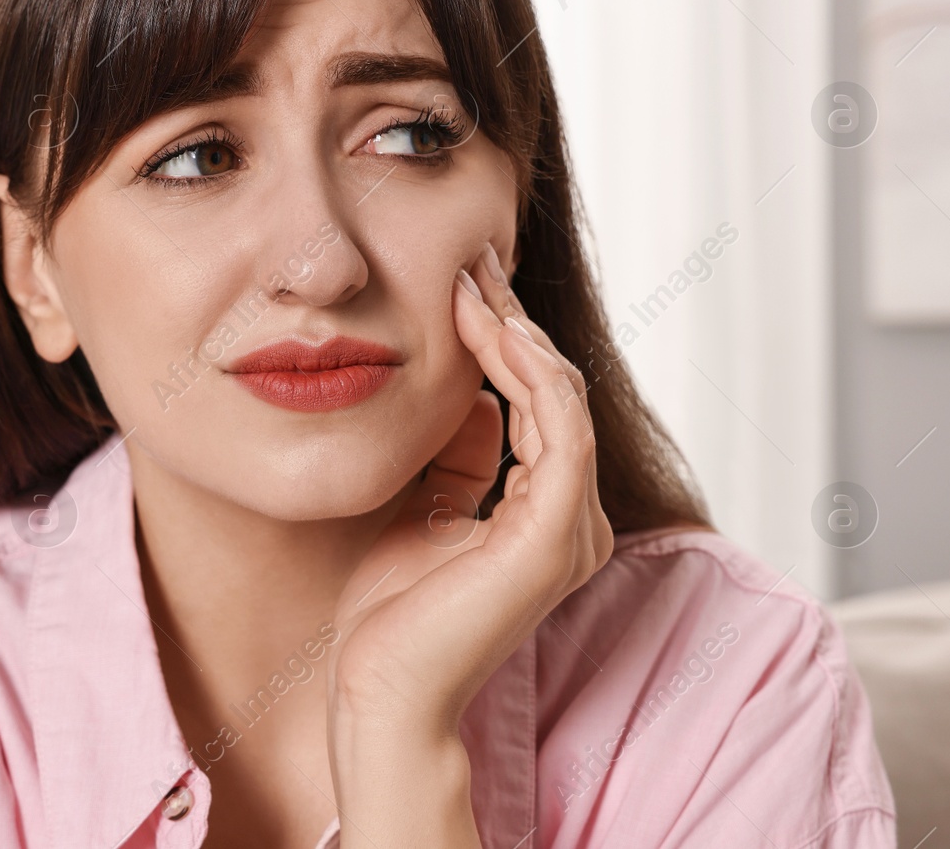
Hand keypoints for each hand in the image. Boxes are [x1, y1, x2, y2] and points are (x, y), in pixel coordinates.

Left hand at [325, 241, 611, 845]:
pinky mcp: (550, 534)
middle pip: (557, 392)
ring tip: (474, 280)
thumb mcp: (424, 509)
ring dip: (517, 331)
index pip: (541, 406)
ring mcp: (569, 529)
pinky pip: (554, 423)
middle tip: (477, 260)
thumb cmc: (388, 613)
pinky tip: (483, 326)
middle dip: (515, 322)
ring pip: (561, 397)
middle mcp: (573, 522)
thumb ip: (460, 458)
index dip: (507, 341)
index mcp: (546, 519)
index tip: (468, 285)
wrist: (376, 688)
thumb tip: (475, 398)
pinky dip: (522, 367)